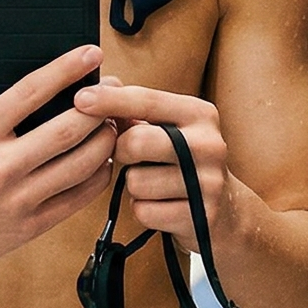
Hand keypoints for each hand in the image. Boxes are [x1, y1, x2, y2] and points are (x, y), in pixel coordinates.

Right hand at [0, 12, 118, 271]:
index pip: (30, 93)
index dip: (66, 69)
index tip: (91, 53)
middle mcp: (0, 167)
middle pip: (67, 130)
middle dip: (99, 105)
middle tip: (114, 88)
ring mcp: (19, 199)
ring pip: (80, 164)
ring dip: (105, 139)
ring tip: (113, 120)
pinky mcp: (31, 225)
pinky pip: (78, 198)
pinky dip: (98, 175)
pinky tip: (103, 158)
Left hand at [73, 81, 242, 251]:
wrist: (228, 212)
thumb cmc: (184, 163)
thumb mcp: (170, 129)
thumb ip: (135, 111)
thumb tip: (95, 91)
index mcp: (200, 114)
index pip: (146, 100)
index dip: (109, 99)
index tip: (79, 98)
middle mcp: (209, 144)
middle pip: (136, 142)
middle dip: (122, 152)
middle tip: (132, 157)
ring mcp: (208, 182)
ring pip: (136, 181)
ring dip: (135, 186)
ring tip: (155, 184)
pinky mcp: (200, 217)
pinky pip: (144, 211)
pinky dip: (144, 210)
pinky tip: (163, 206)